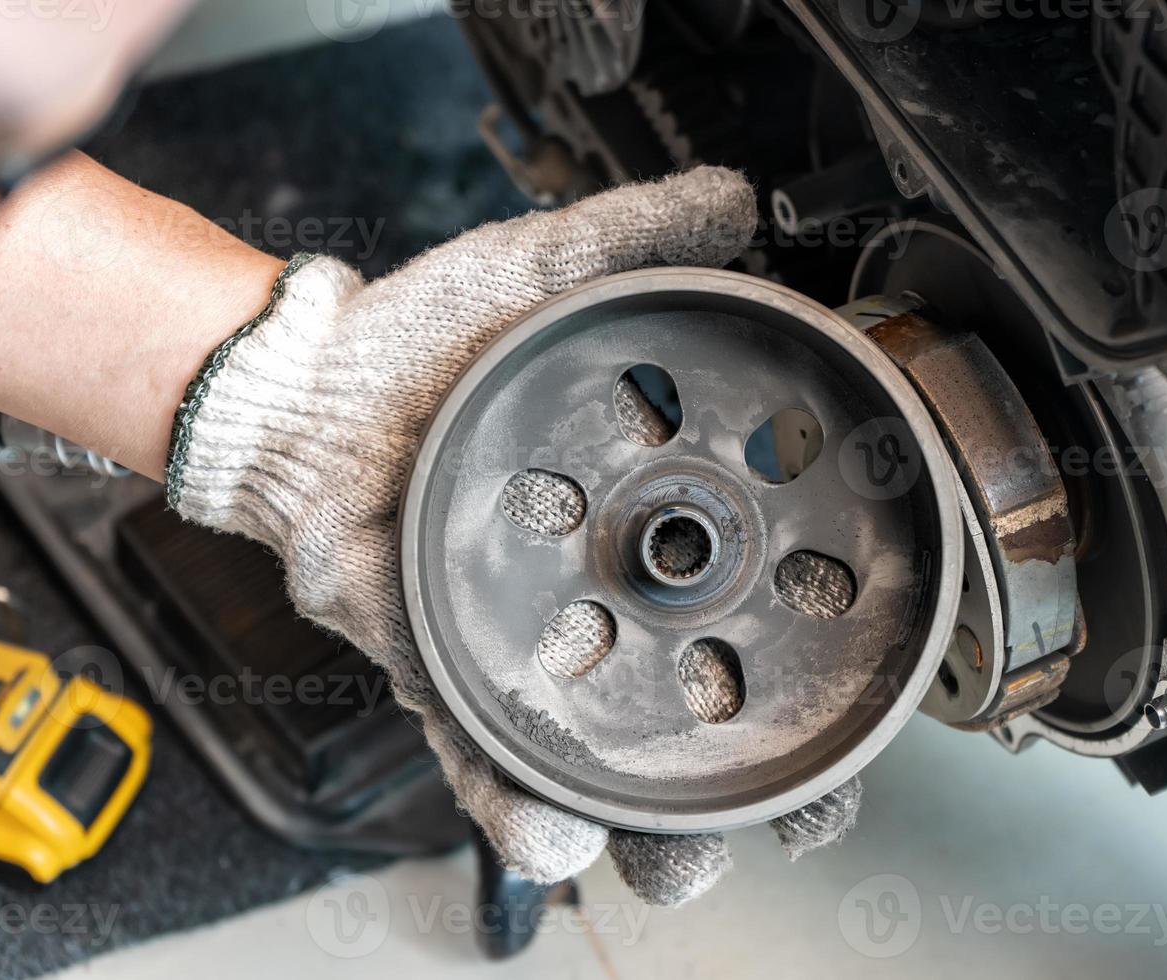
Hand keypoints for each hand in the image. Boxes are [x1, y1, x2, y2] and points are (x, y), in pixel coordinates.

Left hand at [165, 167, 862, 904]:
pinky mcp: (436, 671)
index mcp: (639, 523)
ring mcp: (517, 650)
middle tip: (799, 813)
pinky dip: (516, 804)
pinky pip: (477, 756)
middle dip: (753, 784)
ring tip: (688, 858)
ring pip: (601, 767)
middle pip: (693, 719)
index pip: (749, 608)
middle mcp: (590, 601)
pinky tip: (555, 830)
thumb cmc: (428, 344)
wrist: (306, 389)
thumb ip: (641, 241)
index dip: (815, 665)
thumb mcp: (544, 278)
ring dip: (653, 827)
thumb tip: (738, 207)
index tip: (859, 710)